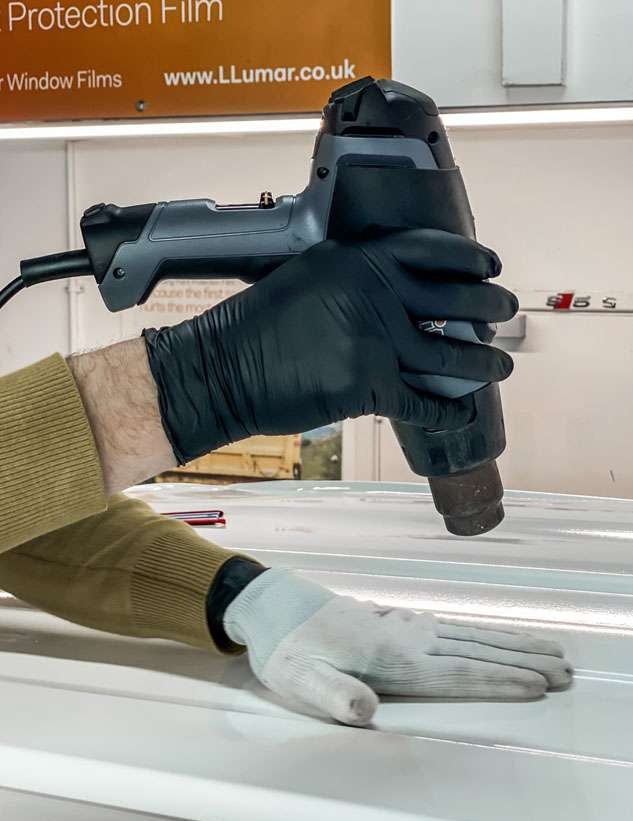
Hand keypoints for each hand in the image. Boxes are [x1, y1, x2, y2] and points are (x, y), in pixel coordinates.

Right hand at [143, 229, 517, 464]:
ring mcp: (373, 339)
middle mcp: (371, 292)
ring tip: (500, 368)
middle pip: (451, 299)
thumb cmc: (252, 327)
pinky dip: (444, 412)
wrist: (219, 370)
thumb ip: (352, 278)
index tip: (490, 265)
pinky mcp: (368, 385)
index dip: (468, 259)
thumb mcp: (305, 277)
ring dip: (480, 365)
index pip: (429, 249)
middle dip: (487, 308)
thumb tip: (394, 293)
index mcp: (355, 259)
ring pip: (447, 353)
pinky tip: (460, 415)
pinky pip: (420, 402)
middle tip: (505, 314)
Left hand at [224, 570, 572, 726]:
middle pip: (476, 651)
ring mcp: (406, 626)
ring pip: (471, 635)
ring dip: (512, 645)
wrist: (275, 603)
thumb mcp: (299, 680)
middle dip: (523, 662)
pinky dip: (484, 633)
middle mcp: (407, 638)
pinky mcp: (400, 620)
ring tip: (550, 651)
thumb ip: (333, 695)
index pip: (456, 673)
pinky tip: (496, 637)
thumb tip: (367, 710)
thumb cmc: (288, 649)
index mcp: (390, 658)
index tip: (538, 686)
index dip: (499, 681)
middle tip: (566, 670)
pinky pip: (455, 627)